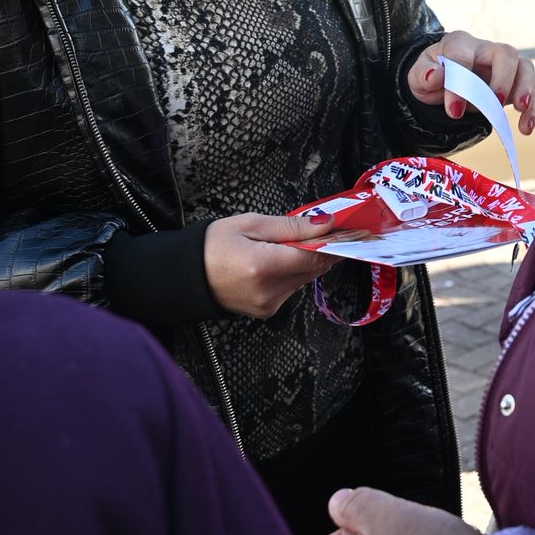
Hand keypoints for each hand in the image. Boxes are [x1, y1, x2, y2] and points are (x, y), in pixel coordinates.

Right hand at [203, 210, 342, 318]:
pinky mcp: (267, 311)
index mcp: (264, 266)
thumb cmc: (212, 245)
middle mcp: (270, 291)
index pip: (316, 255)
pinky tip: (276, 261)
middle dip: (321, 248)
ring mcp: (269, 305)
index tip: (350, 229)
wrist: (184, 275)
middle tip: (322, 229)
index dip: (336, 241)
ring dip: (306, 260)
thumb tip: (326, 223)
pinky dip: (292, 272)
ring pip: (305, 278)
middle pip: (314, 268)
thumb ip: (291, 226)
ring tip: (287, 244)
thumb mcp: (250, 224)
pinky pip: (292, 288)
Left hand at [410, 30, 534, 134]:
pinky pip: (530, 93)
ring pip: (525, 67)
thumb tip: (435, 75)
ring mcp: (504, 67)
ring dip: (526, 87)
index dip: (460, 84)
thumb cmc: (432, 76)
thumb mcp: (418, 77)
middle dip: (504, 78)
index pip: (464, 57)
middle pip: (506, 53)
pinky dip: (531, 109)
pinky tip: (526, 127)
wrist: (443, 83)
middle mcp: (486, 50)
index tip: (454, 111)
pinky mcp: (514, 86)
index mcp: (460, 43)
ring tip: (521, 108)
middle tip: (495, 101)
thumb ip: (423, 74)